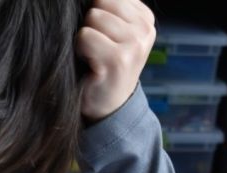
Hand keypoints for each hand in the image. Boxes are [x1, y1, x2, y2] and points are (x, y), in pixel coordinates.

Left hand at [77, 0, 155, 122]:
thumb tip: (86, 0)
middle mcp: (145, 29)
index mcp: (145, 18)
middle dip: (91, 23)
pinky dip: (81, 49)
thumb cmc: (104, 67)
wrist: (109, 108)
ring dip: (85, 37)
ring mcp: (135, 44)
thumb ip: (109, 10)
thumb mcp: (114, 33)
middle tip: (97, 48)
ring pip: (93, 17)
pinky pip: (85, 36)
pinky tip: (91, 64)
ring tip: (95, 56)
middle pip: (101, 2)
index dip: (98, 12)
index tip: (105, 37)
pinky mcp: (119, 58)